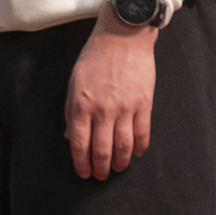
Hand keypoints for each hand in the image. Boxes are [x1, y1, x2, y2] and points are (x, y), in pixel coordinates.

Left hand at [65, 2, 156, 179]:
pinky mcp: (144, 104)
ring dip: (120, 162)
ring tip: (117, 169)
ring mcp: (126, 108)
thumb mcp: (74, 83)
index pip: (80, 144)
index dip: (81, 163)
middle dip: (100, 168)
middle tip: (100, 176)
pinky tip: (136, 153)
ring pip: (124, 146)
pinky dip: (140, 148)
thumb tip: (71, 137)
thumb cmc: (94, 58)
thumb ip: (72, 111)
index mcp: (82, 105)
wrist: (122, 38)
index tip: (83, 173)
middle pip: (102, 150)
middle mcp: (103, 110)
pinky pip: (143, 134)